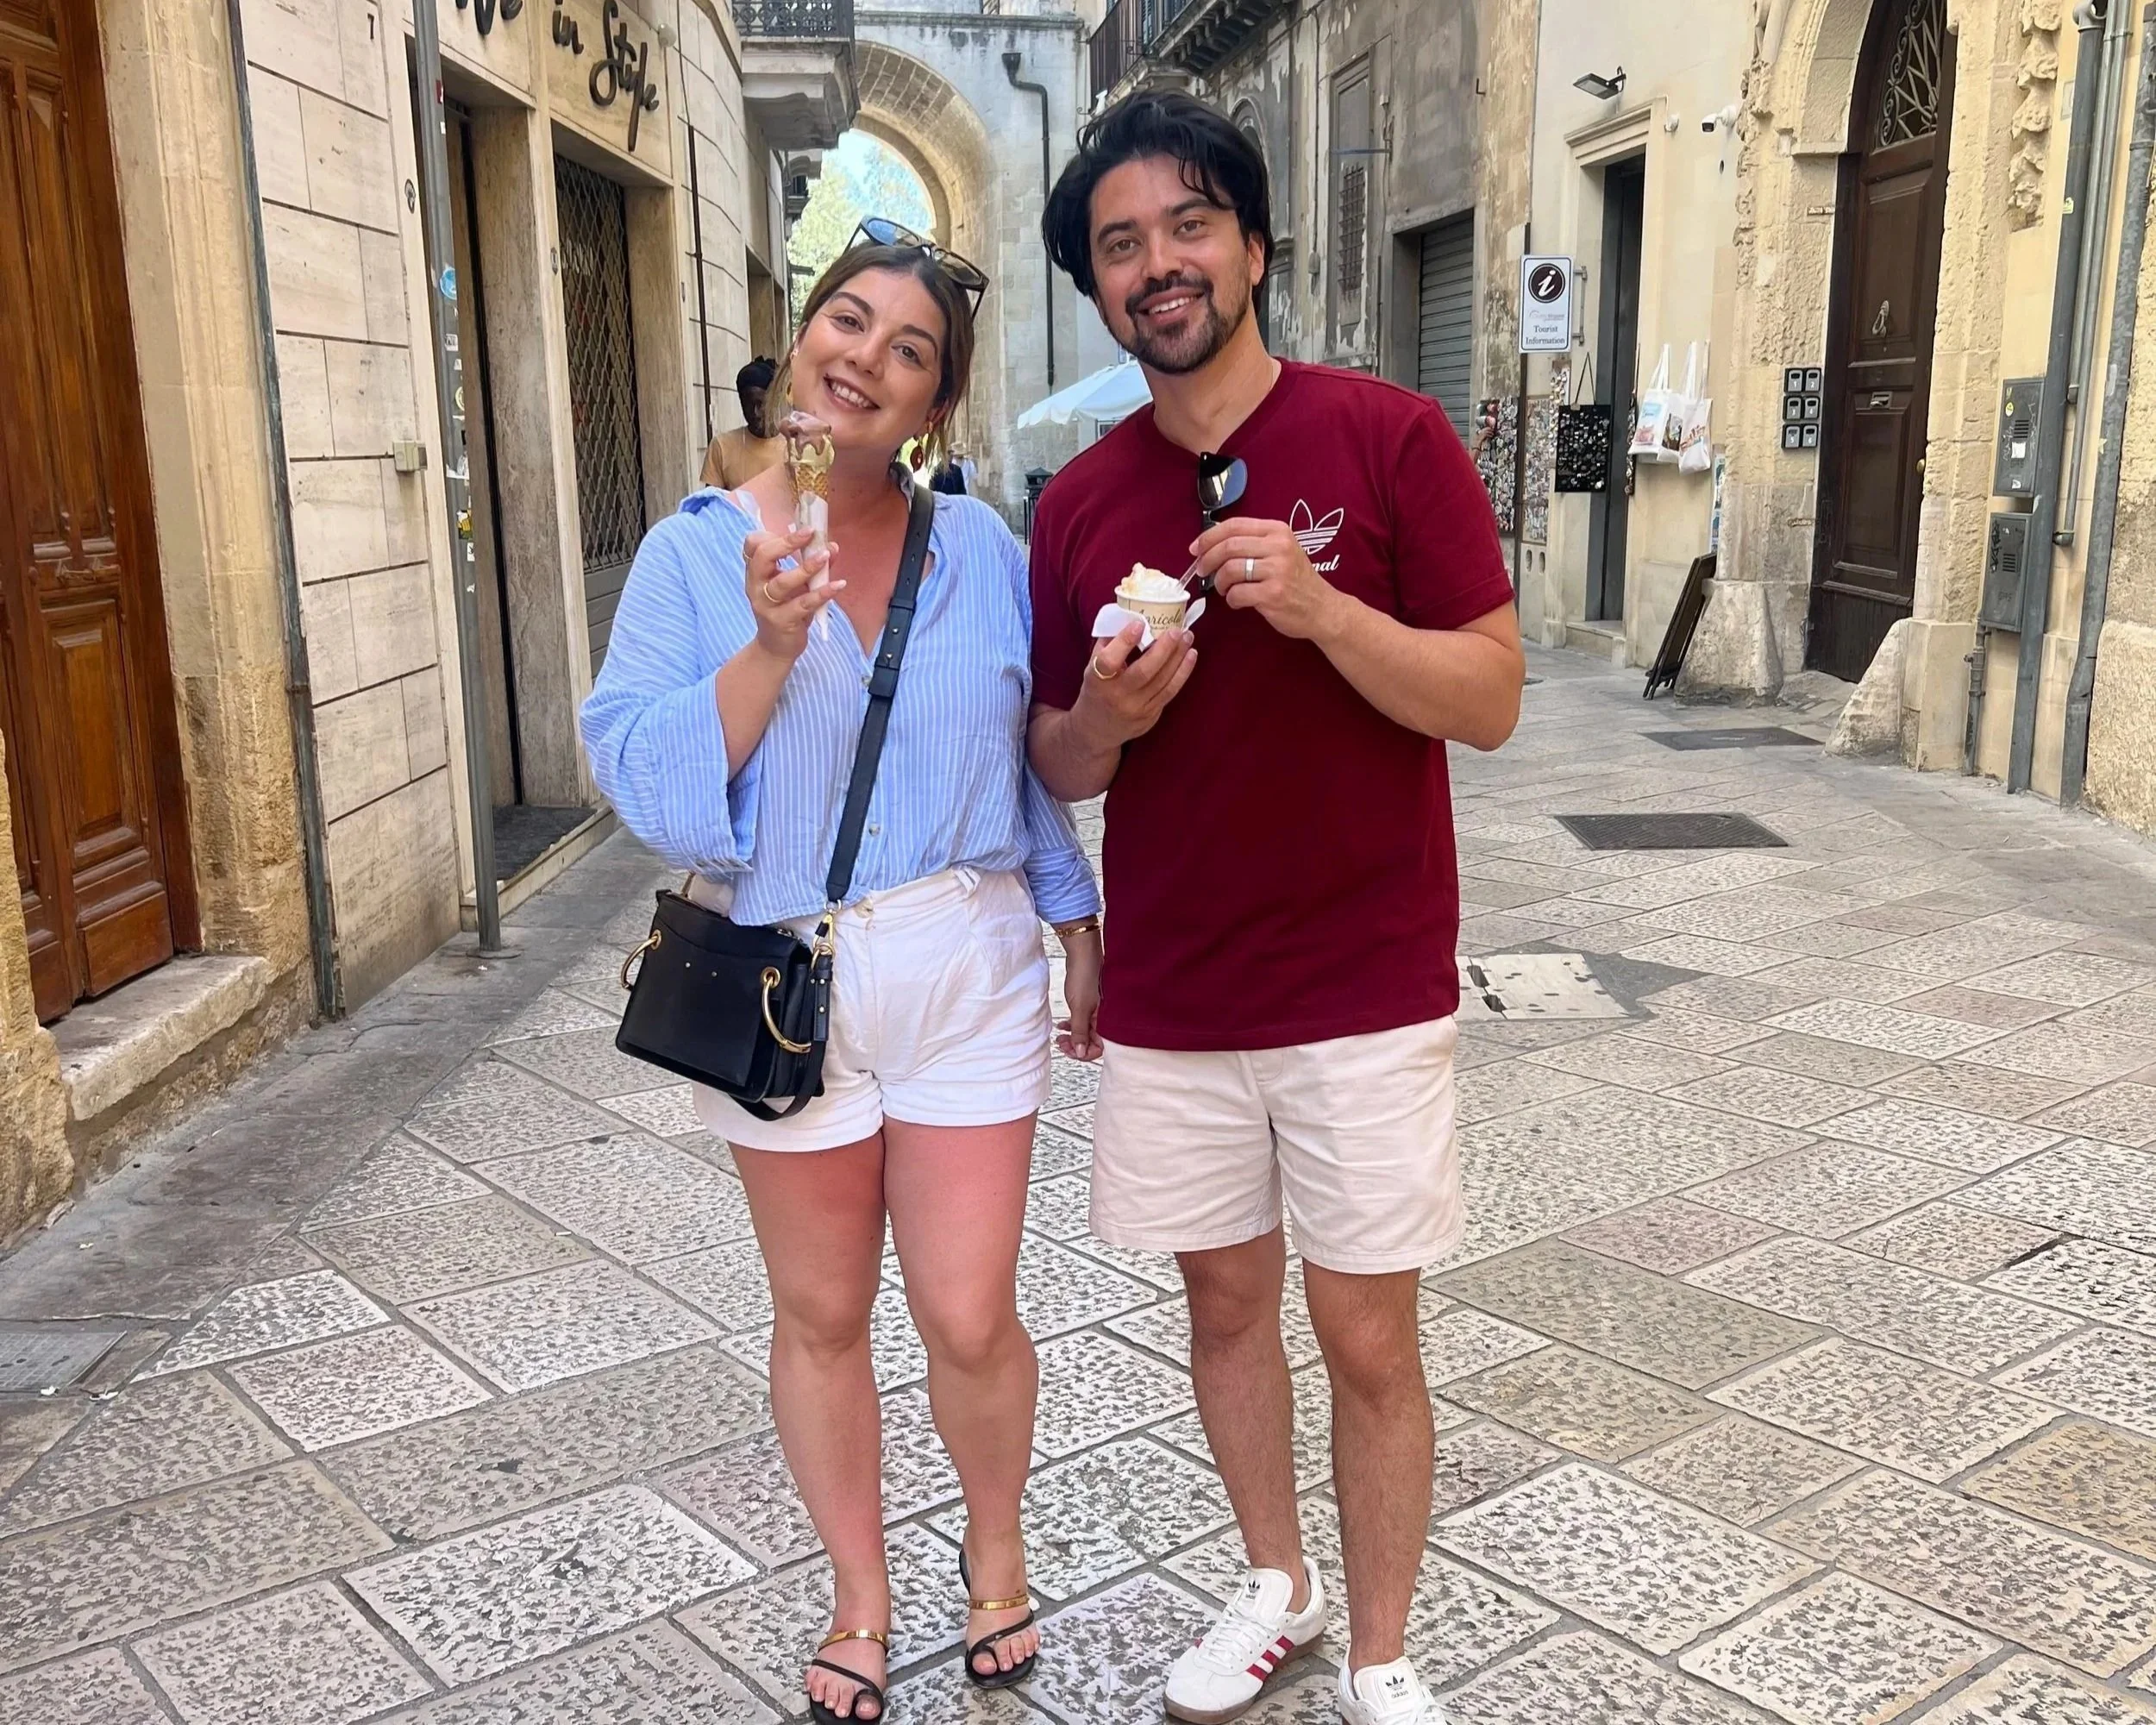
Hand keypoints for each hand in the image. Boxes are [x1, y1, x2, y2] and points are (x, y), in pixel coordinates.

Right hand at [744, 526, 844, 660]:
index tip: (797, 531)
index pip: (753, 545)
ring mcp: (767, 605)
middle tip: (810, 533)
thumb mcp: (798, 584)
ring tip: (826, 556)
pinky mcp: (782, 621)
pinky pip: (803, 604)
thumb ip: (812, 564)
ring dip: (806, 567)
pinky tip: (838, 585)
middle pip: (763, 556)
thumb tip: (832, 546)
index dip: (772, 534)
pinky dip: (822, 593)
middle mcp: (756, 586)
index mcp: (756, 572)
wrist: (777, 647)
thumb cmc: (786, 609)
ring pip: (783, 582)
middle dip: (787, 542)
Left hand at [1056, 926, 1102, 1060]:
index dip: (1084, 1053)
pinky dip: (1072, 1026)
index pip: (1100, 1048)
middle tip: (1062, 1044)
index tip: (1069, 1051)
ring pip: (1086, 1033)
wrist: (1083, 954)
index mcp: (1107, 1021)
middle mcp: (1105, 1019)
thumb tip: (1080, 1052)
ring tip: (1060, 1037)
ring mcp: (1097, 1012)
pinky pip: (1082, 1022)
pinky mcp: (1089, 1005)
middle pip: (1092, 1043)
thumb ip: (1080, 1032)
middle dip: (1076, 1046)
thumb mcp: (1080, 1009)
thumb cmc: (1085, 977)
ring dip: (1072, 1037)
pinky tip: (1062, 1025)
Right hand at [1073, 620, 1197, 747]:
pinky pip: (1170, 692)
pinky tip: (1190, 657)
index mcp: (1098, 680)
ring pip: (1163, 682)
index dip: (1124, 641)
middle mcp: (1117, 696)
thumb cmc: (1096, 689)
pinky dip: (1182, 673)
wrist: (1096, 729)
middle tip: (1177, 630)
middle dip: (1164, 649)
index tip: (1139, 623)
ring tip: (1188, 638)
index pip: (1109, 661)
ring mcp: (1136, 708)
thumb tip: (1130, 615)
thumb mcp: (1092, 667)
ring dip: (1179, 658)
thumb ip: (1109, 643)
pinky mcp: (1150, 716)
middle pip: (1144, 671)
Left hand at [1190, 516, 1349, 641]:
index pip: (1234, 525)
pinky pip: (1237, 594)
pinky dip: (1231, 599)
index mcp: (1277, 531)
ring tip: (1224, 589)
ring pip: (1229, 570)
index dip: (1209, 536)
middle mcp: (1278, 547)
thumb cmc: (1297, 580)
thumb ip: (1253, 543)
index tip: (1196, 548)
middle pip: (1228, 547)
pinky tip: (1238, 601)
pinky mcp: (1273, 594)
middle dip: (1208, 560)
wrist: (1322, 608)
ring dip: (1219, 582)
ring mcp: (1277, 571)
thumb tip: (1211, 544)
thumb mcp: (1282, 550)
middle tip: (1202, 571)